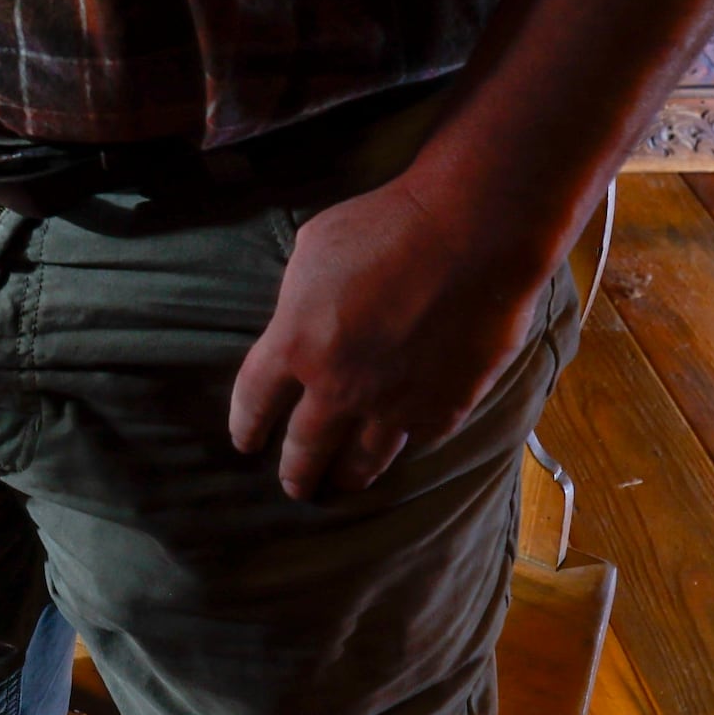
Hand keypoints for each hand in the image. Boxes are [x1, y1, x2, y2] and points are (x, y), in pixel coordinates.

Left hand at [227, 175, 551, 500]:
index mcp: (297, 344)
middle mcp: (339, 387)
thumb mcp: (314, 251)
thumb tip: (303, 319)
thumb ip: (301, 299)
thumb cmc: (386, 226)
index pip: (254, 401)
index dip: (246, 425)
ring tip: (343, 484)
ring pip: (363, 461)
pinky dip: (405, 445)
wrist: (468, 236)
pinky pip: (416, 440)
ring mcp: (394, 404)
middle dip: (295, 472)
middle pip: (305, 448)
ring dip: (348, 476)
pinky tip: (401, 448)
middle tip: (294, 487)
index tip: (245, 442)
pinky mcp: (444, 408)